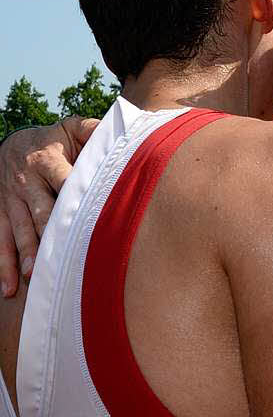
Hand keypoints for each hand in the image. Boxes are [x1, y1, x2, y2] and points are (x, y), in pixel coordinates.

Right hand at [0, 116, 96, 295]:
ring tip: (34, 274)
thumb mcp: (70, 128)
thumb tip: (118, 130)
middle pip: (40, 209)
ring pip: (20, 230)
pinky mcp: (2, 215)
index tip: (90, 211)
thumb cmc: (53, 140)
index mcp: (47, 160)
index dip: (74, 192)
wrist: (11, 143)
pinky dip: (4, 265)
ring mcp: (12, 201)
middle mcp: (27, 182)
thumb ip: (92, 130)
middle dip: (49, 231)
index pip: (62, 177)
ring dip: (26, 253)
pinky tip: (10, 288)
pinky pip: (1, 241)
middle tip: (61, 253)